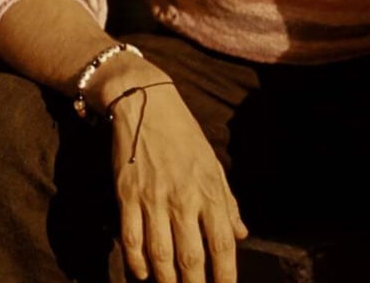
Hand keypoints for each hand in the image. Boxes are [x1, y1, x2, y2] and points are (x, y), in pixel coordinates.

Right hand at [111, 84, 247, 282]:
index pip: (223, 242)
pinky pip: (131, 239)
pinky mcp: (127, 195)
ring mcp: (154, 198)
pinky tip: (141, 274)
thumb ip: (227, 203)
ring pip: (160, 255)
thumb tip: (242, 234)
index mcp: (209, 189)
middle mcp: (184, 197)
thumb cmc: (184, 136)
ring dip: (165, 280)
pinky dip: (135, 263)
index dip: (225, 274)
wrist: (146, 104)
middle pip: (191, 257)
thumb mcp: (212, 164)